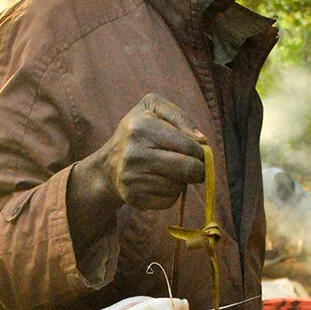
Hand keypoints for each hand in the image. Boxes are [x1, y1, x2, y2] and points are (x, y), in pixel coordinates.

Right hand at [95, 93, 206, 210]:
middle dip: (198, 169)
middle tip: (195, 167)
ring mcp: (133, 178)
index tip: (196, 152)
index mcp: (142, 127)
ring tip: (170, 171)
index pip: (190, 146)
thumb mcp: (153, 108)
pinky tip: (160, 184)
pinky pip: (169, 201)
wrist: (109, 165)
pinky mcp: (135, 198)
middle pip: (188, 169)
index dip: (200, 151)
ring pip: (179, 186)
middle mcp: (135, 153)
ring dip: (182, 181)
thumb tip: (201, 140)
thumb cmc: (137, 132)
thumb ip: (179, 116)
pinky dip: (171, 194)